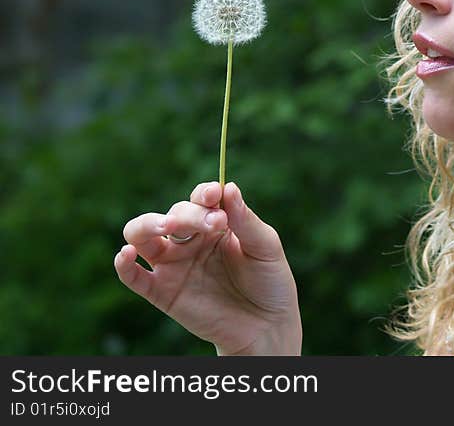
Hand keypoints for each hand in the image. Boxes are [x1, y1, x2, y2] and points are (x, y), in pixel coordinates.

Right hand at [114, 181, 301, 354]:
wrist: (266, 326)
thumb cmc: (270, 282)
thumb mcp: (265, 247)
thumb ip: (246, 220)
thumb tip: (228, 186)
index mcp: (217, 222)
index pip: (201, 198)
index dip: (205, 193)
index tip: (215, 196)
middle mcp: (191, 239)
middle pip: (176, 213)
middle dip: (191, 214)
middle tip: (215, 224)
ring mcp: (174, 264)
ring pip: (142, 235)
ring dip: (148, 224)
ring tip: (166, 226)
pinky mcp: (161, 291)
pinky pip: (133, 276)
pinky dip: (123, 263)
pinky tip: (126, 253)